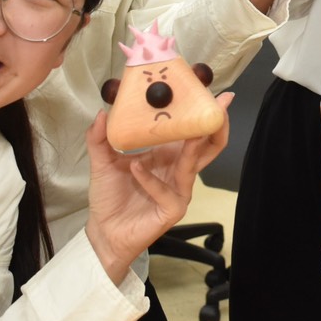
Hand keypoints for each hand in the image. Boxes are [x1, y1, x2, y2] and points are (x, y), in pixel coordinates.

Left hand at [83, 94, 232, 282]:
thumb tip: (102, 111)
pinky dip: (151, 179)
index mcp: (167, 154)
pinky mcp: (172, 209)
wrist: (103, 231)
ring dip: (192, 146)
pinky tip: (135, 169)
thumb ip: (100, 137)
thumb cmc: (110, 196)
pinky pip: (167, 191)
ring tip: (189, 130)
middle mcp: (178, 170)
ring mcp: (179, 190)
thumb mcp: (102, 161)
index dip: (202, 112)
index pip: (192, 130)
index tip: (209, 90)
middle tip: (221, 104)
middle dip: (217, 124)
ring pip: (194, 165)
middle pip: (209, 146)